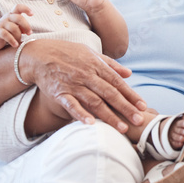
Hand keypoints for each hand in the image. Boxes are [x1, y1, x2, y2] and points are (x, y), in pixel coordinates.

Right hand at [0, 4, 32, 49]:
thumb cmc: (8, 31)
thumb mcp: (16, 27)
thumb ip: (22, 27)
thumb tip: (28, 31)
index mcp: (12, 14)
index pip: (18, 7)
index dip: (26, 9)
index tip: (32, 14)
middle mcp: (7, 17)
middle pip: (19, 18)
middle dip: (26, 26)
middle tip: (29, 33)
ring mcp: (1, 24)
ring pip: (14, 28)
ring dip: (19, 36)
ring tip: (19, 41)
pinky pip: (6, 35)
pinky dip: (12, 41)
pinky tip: (16, 45)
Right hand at [22, 39, 146, 132]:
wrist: (40, 54)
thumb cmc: (68, 54)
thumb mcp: (90, 53)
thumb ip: (110, 64)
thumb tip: (129, 73)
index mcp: (96, 66)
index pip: (117, 83)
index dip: (131, 95)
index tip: (143, 106)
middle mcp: (87, 75)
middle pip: (110, 94)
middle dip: (125, 108)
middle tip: (138, 120)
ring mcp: (73, 85)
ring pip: (94, 102)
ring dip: (109, 116)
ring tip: (122, 128)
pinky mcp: (59, 93)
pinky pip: (71, 105)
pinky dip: (80, 115)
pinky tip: (90, 124)